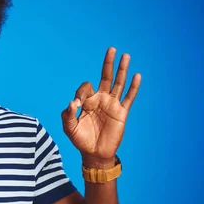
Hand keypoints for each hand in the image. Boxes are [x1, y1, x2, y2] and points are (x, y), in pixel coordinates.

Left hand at [61, 47, 140, 165]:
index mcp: (87, 101)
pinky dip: (133, 87)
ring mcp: (112, 105)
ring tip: (125, 56)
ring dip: (122, 70)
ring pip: (118, 83)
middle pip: (105, 77)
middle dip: (107, 63)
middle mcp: (100, 99)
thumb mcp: (69, 128)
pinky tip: (137, 76)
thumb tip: (72, 102)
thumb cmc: (80, 140)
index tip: (77, 103)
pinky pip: (129, 98)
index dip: (81, 92)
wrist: (94, 154)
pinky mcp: (121, 113)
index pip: (86, 87)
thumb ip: (67, 114)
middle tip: (111, 49)